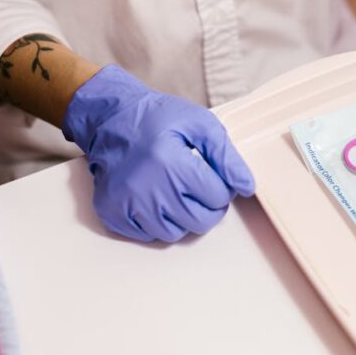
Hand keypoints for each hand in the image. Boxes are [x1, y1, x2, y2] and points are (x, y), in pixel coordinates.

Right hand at [62, 66, 254, 241]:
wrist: (109, 119)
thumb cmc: (156, 119)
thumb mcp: (199, 123)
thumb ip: (226, 156)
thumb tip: (246, 186)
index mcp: (170, 162)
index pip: (217, 197)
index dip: (222, 188)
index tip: (212, 176)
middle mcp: (146, 186)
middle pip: (198, 221)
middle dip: (208, 208)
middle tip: (200, 188)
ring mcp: (127, 203)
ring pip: (174, 234)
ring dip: (182, 217)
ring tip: (176, 192)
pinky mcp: (112, 213)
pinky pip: (147, 236)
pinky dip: (157, 222)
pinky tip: (155, 199)